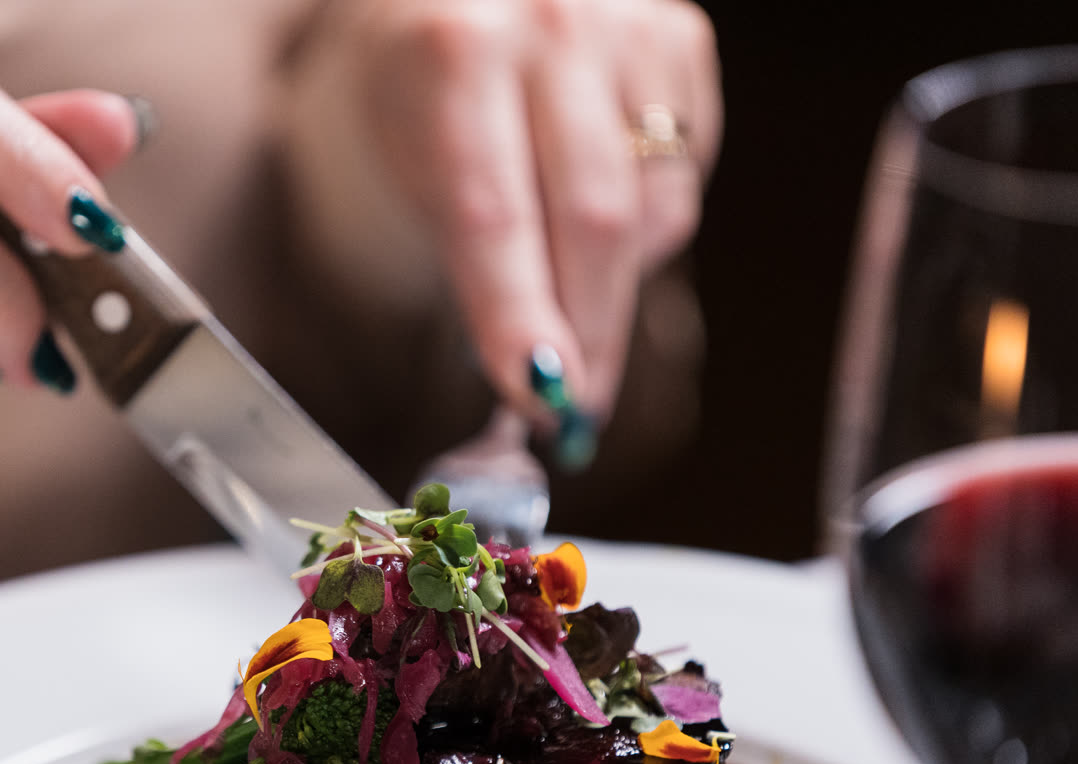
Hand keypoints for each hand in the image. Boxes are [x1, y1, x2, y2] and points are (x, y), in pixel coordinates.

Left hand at [281, 0, 721, 427]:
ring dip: (610, 285)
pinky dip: (643, 222)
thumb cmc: (413, 95)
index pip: (493, 216)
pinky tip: (587, 201)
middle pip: (593, 221)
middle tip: (572, 411)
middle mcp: (550, 26)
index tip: (541, 397)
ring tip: (560, 290)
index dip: (520, 317)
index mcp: (454, 54)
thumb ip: (462, 265)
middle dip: (585, 336)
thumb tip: (535, 388)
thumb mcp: (397, 168)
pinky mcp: (680, 39)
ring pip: (652, 213)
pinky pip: (681, 181)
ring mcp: (626, 27)